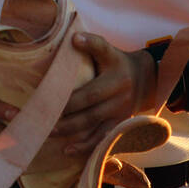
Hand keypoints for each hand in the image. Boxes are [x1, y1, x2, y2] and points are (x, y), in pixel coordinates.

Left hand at [49, 32, 156, 156]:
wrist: (147, 82)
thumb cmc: (119, 64)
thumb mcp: (111, 51)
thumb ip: (94, 44)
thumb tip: (73, 38)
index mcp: (116, 72)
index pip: (96, 72)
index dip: (84, 63)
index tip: (66, 58)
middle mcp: (119, 93)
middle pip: (89, 102)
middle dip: (65, 109)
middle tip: (41, 112)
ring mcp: (120, 112)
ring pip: (92, 123)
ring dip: (69, 129)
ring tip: (48, 131)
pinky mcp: (119, 126)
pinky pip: (101, 138)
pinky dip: (84, 146)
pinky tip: (68, 150)